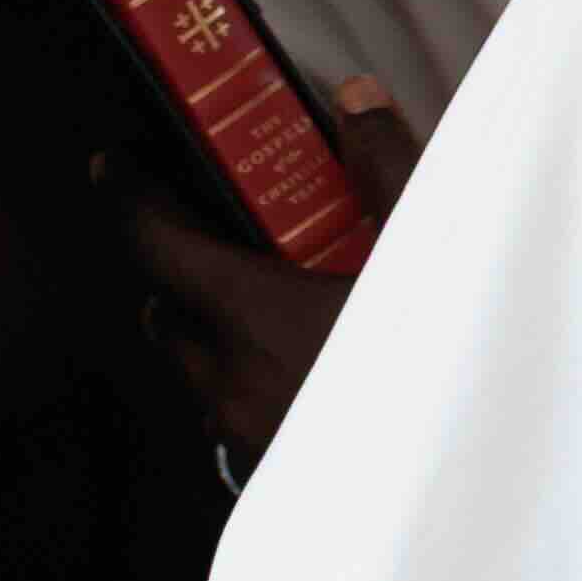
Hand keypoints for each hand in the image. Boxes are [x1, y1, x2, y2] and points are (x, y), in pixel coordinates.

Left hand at [120, 81, 429, 474]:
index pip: (158, 248)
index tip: (112, 169)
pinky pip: (236, 416)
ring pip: (201, 372)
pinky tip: (308, 366)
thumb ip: (387, 166)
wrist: (469, 479)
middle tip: (206, 234)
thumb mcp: (429, 248)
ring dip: (213, 332)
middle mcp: (236, 379)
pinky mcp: (278, 472)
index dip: (130, 200)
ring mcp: (253, 433)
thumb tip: (355, 101)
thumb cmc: (440, 371)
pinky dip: (250, 380)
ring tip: (265, 301)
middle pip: (169, 315)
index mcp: (255, 315)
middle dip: (176, 274)